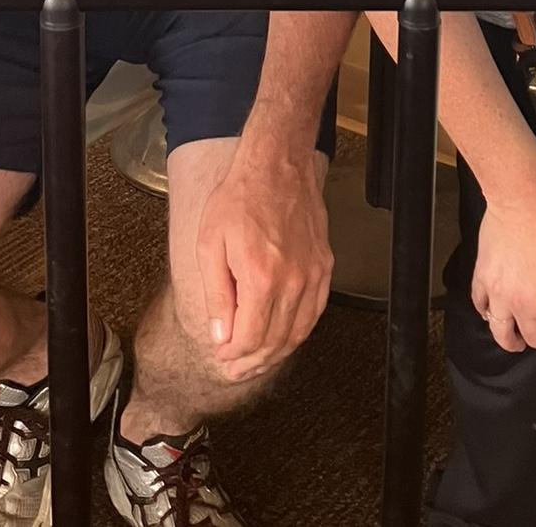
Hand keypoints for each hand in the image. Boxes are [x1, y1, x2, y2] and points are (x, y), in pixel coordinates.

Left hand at [195, 147, 331, 383]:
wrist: (277, 165)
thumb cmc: (240, 197)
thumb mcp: (211, 245)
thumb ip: (217, 296)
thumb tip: (221, 335)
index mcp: (260, 277)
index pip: (249, 339)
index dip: (233, 356)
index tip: (221, 356)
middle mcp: (292, 281)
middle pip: (275, 342)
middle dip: (252, 363)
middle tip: (236, 370)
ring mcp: (313, 274)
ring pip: (298, 332)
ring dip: (276, 353)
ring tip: (257, 361)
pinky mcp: (324, 265)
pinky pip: (315, 311)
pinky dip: (300, 331)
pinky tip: (285, 335)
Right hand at [471, 187, 535, 353]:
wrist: (525, 202)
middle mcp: (521, 306)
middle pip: (535, 340)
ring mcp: (498, 294)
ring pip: (501, 333)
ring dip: (512, 343)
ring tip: (517, 343)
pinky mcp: (483, 278)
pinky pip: (480, 305)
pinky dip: (487, 314)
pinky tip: (494, 312)